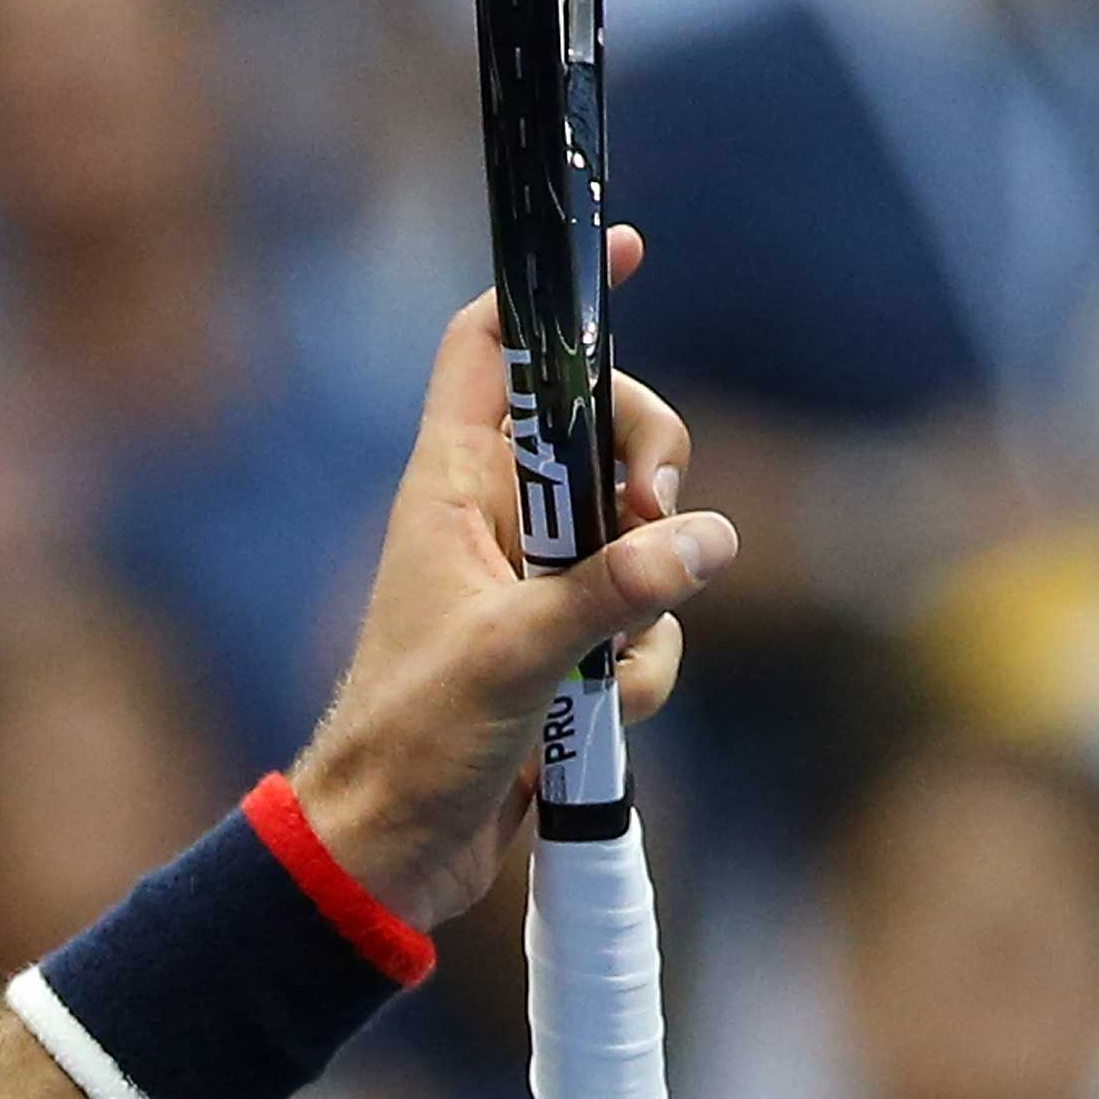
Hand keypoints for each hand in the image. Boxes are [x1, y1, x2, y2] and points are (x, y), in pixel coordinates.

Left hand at [286, 229, 730, 927]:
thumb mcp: (514, 656)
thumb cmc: (412, 739)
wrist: (392, 849)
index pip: (491, 349)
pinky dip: (641, 666)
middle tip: (654, 507)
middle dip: (648, 468)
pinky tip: (606, 715)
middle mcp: (494, 519)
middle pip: (603, 433)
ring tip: (603, 664)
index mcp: (450, 485)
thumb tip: (707, 540)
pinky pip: (642, 620)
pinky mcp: (566, 647)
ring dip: (647, 602)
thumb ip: (611, 591)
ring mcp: (535, 583)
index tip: (620, 250)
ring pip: (640, 538)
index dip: (550, 296)